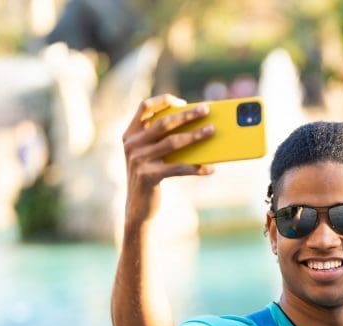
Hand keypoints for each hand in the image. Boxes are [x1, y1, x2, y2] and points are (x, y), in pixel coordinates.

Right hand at [121, 94, 214, 228]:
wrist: (138, 206)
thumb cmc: (151, 176)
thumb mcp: (151, 155)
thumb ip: (162, 139)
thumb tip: (197, 126)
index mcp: (130, 134)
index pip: (144, 107)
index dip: (163, 101)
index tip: (183, 102)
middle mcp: (131, 144)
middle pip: (163, 123)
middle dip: (187, 115)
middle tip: (207, 110)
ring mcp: (138, 160)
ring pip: (173, 143)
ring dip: (195, 136)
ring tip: (212, 131)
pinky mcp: (148, 176)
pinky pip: (177, 168)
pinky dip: (196, 168)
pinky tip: (211, 168)